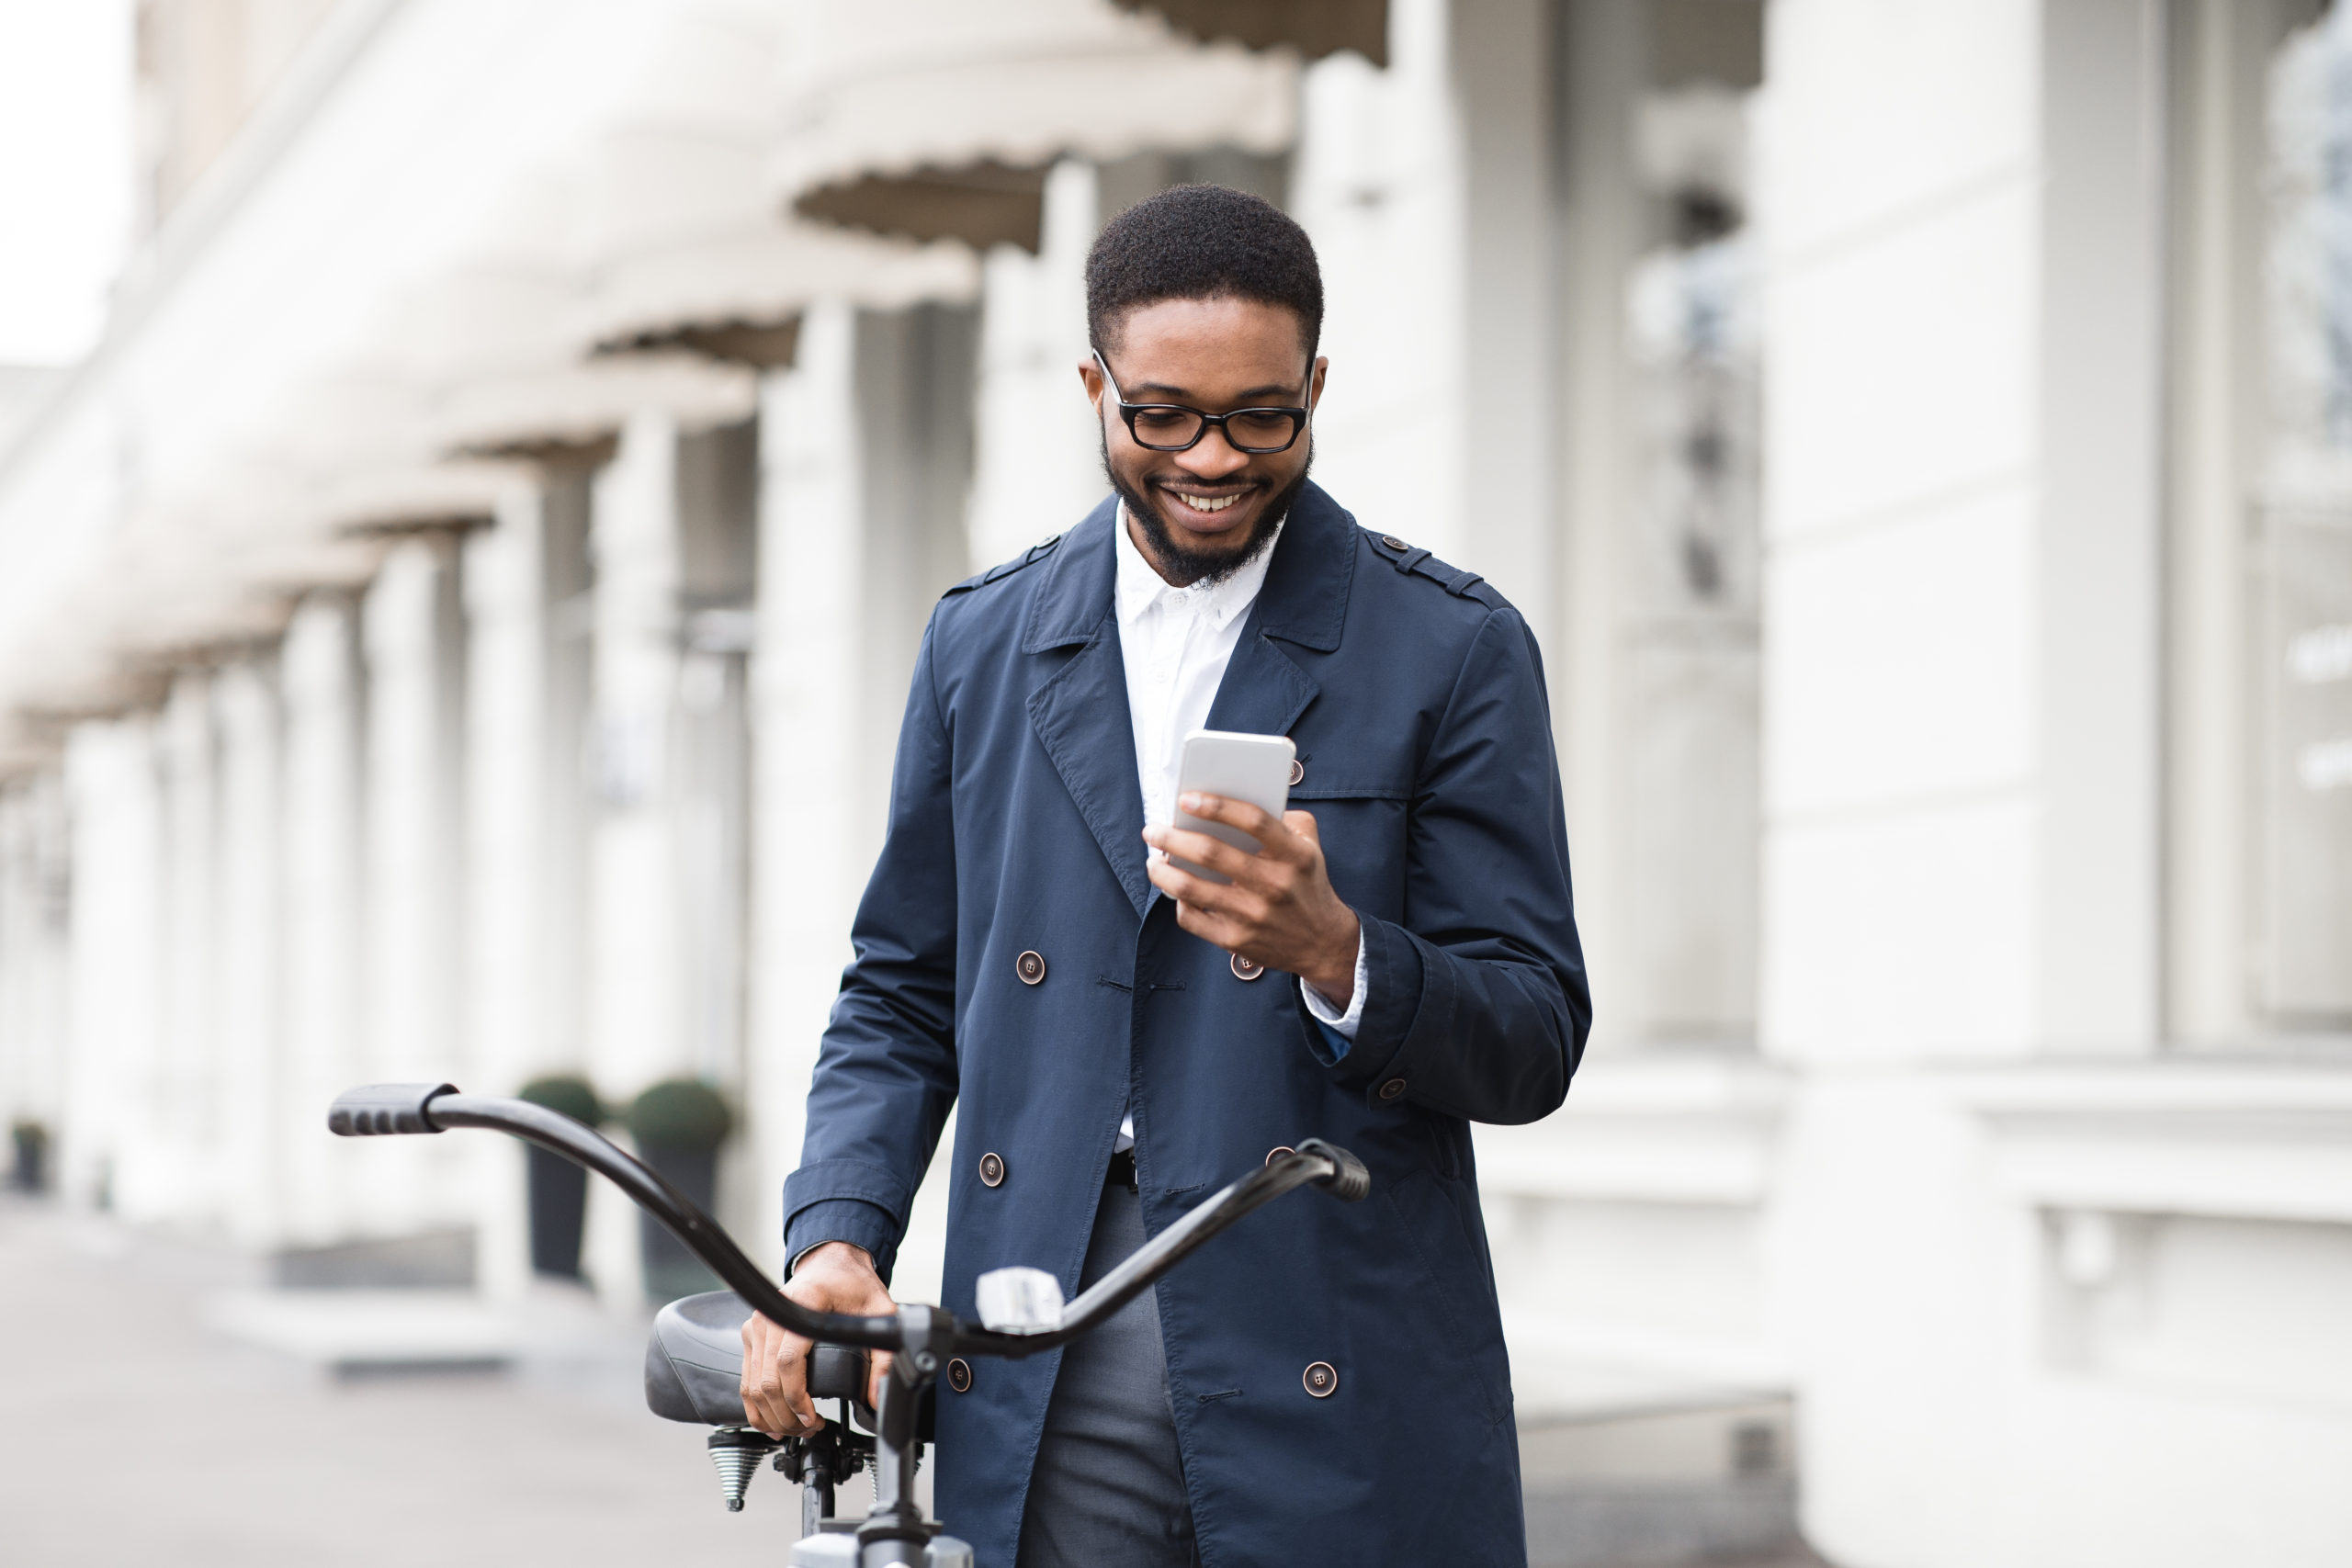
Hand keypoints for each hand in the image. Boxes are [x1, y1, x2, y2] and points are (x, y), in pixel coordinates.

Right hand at [740, 1241, 894, 1437]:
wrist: (831, 1262)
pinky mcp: (753, 1334)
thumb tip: (876, 1396)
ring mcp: (758, 1325)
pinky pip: (747, 1378)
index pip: (787, 1361)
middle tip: (810, 1430)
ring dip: (770, 1416)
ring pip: (752, 1384)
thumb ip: (883, 1356)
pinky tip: (773, 1420)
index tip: (813, 1418)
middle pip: (767, 1380)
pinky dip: (756, 1405)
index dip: (797, 1398)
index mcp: (801, 1305)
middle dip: (786, 1415)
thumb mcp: (880, 1313)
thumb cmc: (852, 1283)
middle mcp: (771, 1315)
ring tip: (795, 1430)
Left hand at [1142, 794, 1361, 1006]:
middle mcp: (1273, 885)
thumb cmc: (1307, 885)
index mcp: (1294, 855)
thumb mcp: (1311, 847)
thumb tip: (1238, 802)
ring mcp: (1252, 915)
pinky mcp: (1235, 940)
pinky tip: (1175, 890)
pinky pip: (1191, 917)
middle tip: (1153, 830)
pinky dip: (1177, 901)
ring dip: (1162, 870)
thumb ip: (1286, 819)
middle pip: (1211, 853)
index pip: (1253, 820)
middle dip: (1172, 837)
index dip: (1216, 805)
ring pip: (1190, 888)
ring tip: (1153, 860)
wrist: (1322, 943)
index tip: (1186, 799)